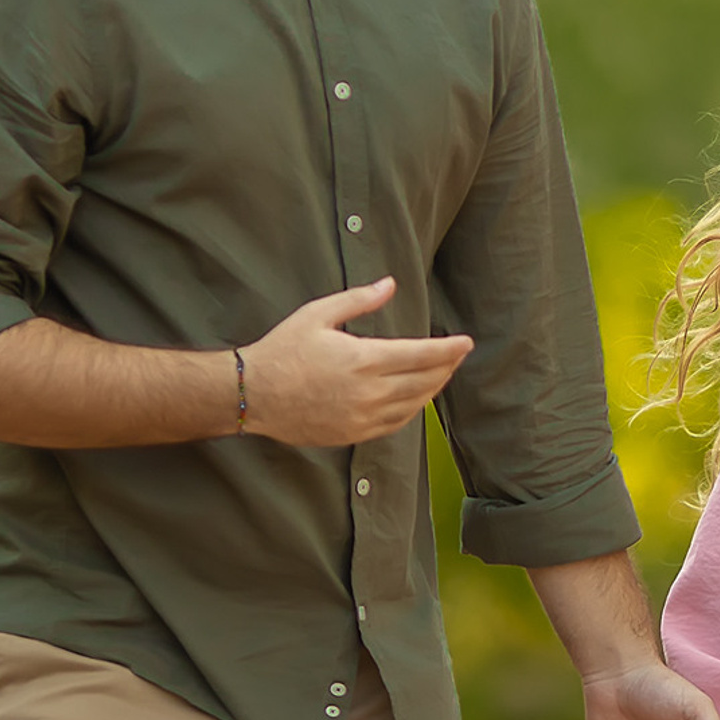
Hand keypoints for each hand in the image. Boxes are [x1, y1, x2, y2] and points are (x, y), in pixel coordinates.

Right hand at [240, 279, 473, 444]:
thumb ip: (358, 300)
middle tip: (458, 356)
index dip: (449, 349)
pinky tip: (416, 400)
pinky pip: (395, 424)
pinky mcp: (353, 434)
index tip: (466, 343)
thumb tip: (390, 284)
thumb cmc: (283, 350)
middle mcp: (369, 392)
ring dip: (433, 389)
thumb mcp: (318, 314)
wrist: (253, 394)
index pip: (422, 354)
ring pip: (414, 405)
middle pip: (424, 381)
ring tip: (442, 375)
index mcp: (364, 359)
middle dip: (446, 367)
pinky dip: (412, 411)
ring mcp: (363, 417)